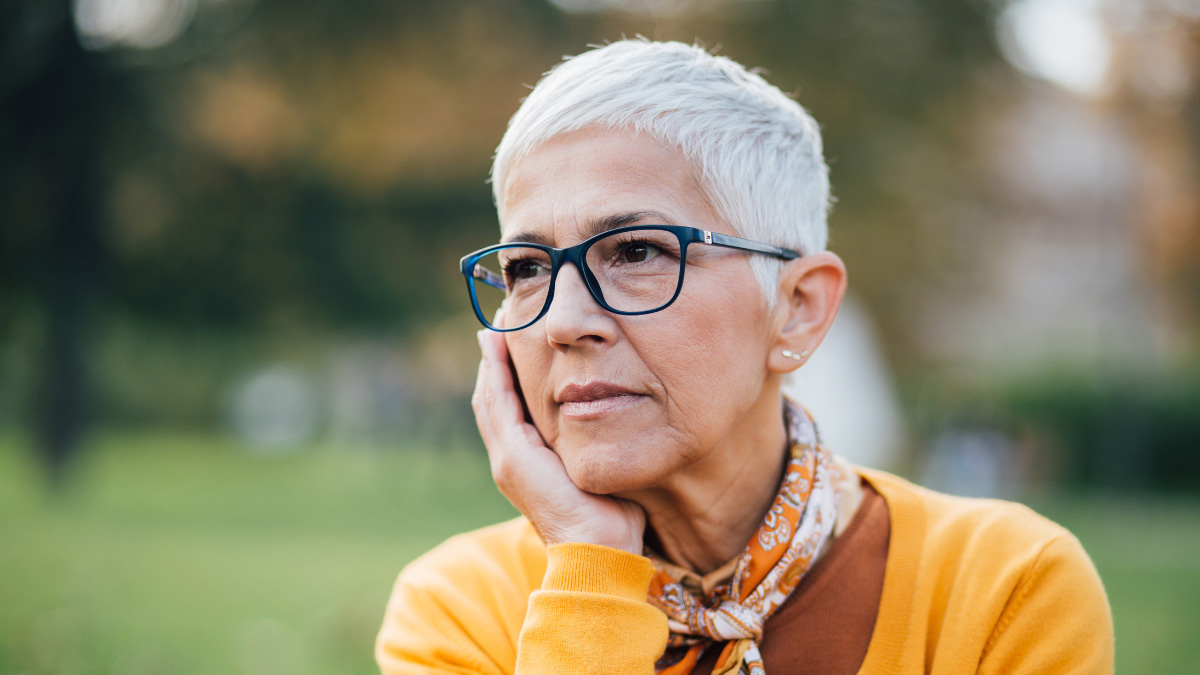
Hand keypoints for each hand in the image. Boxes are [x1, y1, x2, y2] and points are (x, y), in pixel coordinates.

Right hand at [472, 311, 645, 554]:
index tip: (514, 342)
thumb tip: (614, 426)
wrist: (598, 551)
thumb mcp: (598, 471)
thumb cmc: (609, 519)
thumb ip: (594, 448)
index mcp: (526, 464)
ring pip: (489, 396)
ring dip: (491, 359)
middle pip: (492, 398)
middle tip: (500, 323)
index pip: (509, 409)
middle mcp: (508, 460)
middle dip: (494, 360)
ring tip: (496, 326)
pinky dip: (495, 371)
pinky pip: (498, 402)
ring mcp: (507, 458)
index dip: (508, 375)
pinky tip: (497, 344)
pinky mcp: (513, 455)